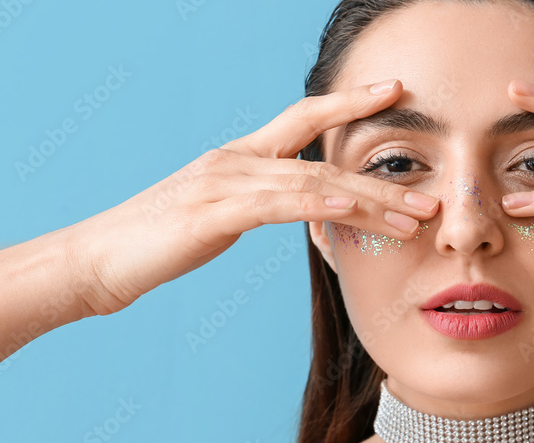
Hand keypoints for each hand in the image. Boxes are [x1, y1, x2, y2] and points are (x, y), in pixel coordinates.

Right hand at [64, 79, 438, 316]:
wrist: (100, 259)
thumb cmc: (158, 242)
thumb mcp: (217, 216)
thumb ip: (259, 205)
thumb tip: (301, 211)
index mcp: (240, 157)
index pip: (302, 119)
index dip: (348, 103)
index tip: (393, 92)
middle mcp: (237, 159)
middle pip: (324, 157)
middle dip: (383, 175)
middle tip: (433, 189)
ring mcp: (226, 181)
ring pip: (314, 183)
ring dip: (372, 201)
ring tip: (418, 218)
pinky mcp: (216, 210)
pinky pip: (282, 204)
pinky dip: (324, 206)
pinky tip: (357, 212)